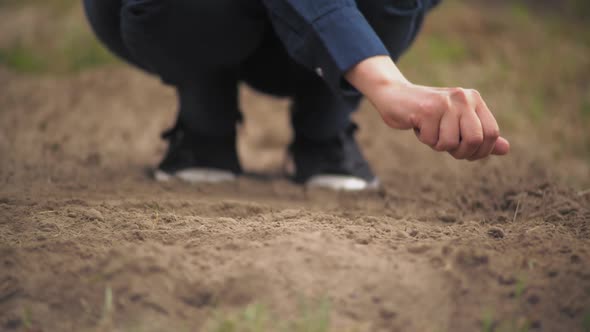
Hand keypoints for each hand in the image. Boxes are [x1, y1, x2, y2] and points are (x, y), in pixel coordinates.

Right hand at [346, 56, 509, 159]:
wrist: (395, 96)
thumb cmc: (427, 114)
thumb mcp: (456, 123)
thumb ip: (479, 134)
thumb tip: (506, 149)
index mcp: (474, 100)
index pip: (491, 133)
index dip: (481, 151)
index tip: (466, 154)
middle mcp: (463, 98)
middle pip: (475, 140)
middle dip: (460, 152)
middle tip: (446, 146)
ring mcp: (445, 103)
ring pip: (451, 143)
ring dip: (437, 144)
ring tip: (429, 131)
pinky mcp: (427, 109)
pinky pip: (432, 140)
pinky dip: (424, 139)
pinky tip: (418, 125)